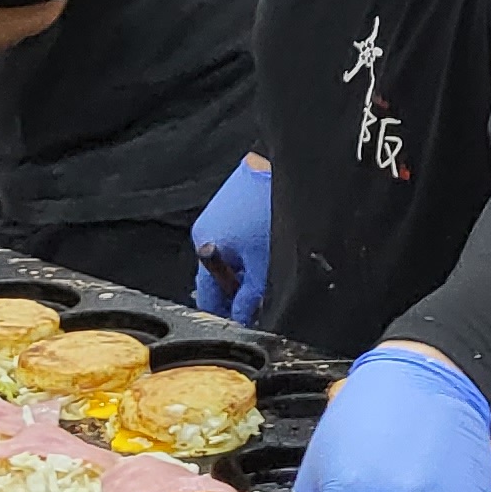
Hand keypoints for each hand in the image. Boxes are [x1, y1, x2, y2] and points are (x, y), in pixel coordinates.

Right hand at [190, 154, 270, 322]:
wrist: (285, 167)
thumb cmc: (269, 212)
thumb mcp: (262, 267)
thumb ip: (249, 298)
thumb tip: (243, 318)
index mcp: (205, 248)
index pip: (207, 296)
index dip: (224, 315)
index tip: (239, 325)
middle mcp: (206, 229)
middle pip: (219, 275)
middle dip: (237, 290)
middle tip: (259, 301)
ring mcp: (219, 212)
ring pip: (231, 255)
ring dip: (245, 267)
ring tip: (268, 266)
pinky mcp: (235, 198)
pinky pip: (239, 234)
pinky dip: (250, 245)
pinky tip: (269, 243)